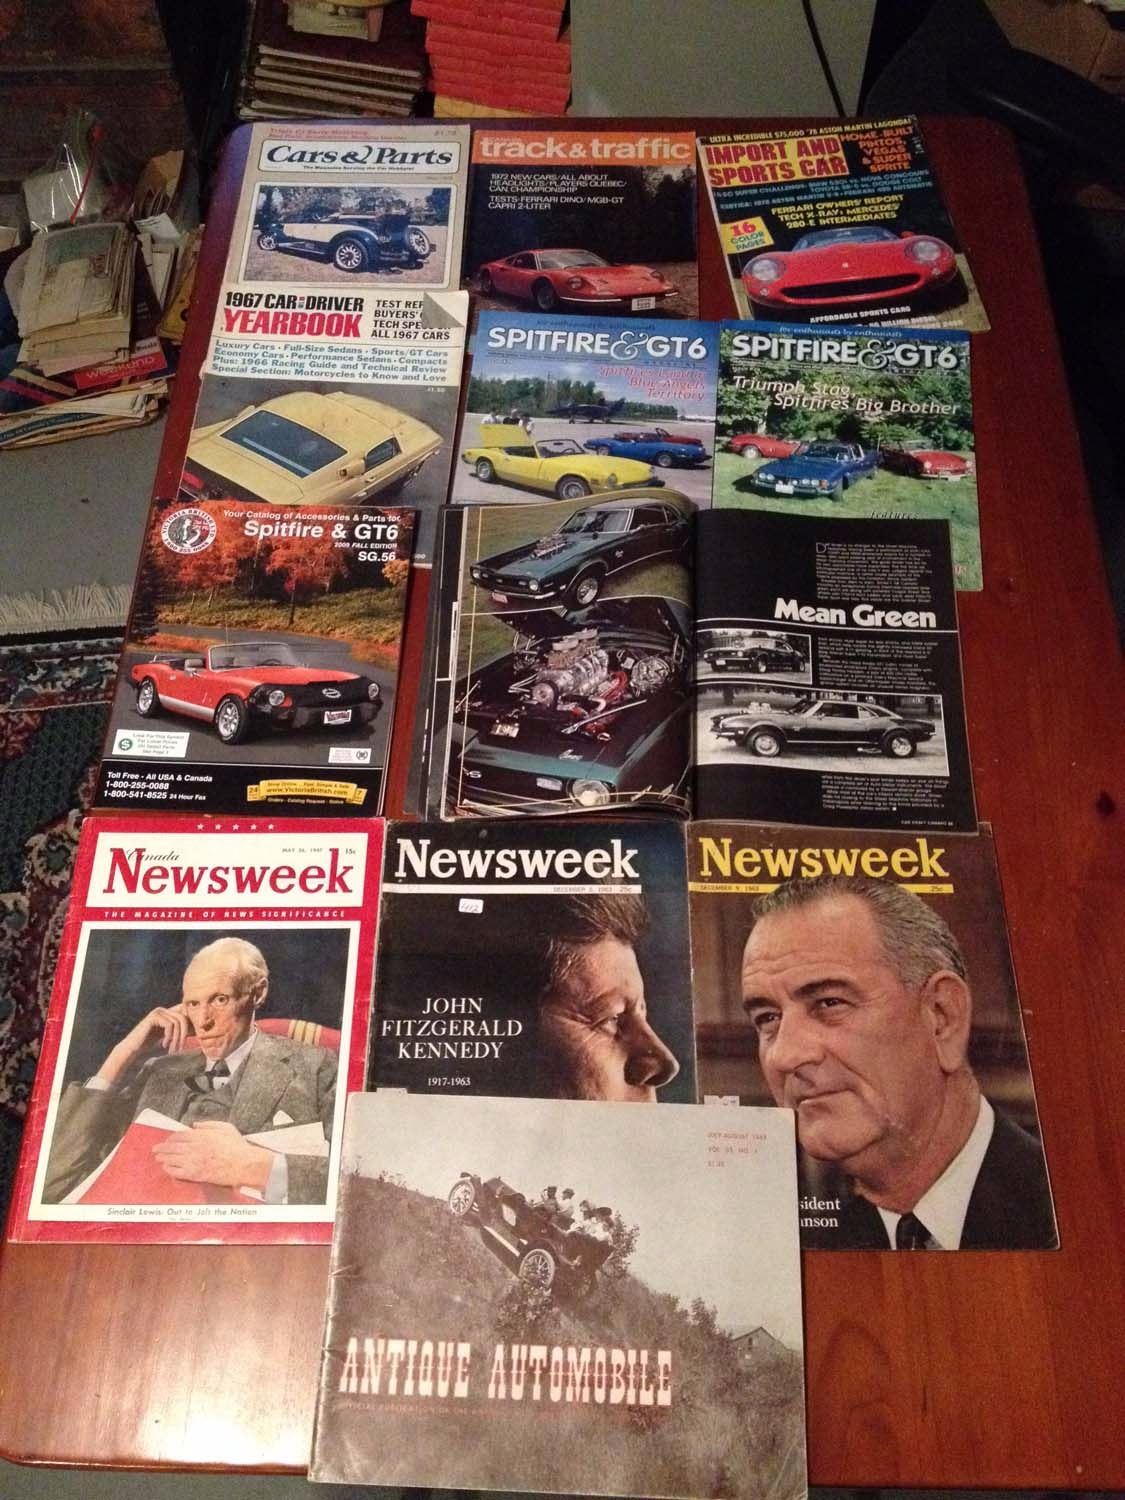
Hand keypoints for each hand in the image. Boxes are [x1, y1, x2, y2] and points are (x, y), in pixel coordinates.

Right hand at [95, 1005, 193, 1086]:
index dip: (191, 1024)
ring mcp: (158, 1011)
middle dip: (184, 1034)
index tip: (192, 1038)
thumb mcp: (169, 1037)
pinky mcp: (154, 1016)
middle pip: (183, 1018)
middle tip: (180, 1049)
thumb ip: (180, 1031)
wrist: (133, 1049)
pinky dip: (169, 1036)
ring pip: (177, 1022)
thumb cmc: (151, 1045)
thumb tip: (199, 1029)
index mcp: (168, 1013)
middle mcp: (164, 1010)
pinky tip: (164, 1045)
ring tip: (172, 1050)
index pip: (185, 1014)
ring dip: (176, 1038)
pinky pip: (169, 1024)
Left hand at [153, 1121, 272, 1191]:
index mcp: (201, 1135)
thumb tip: (195, 1125)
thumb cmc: (236, 1146)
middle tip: (155, 1149)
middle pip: (172, 1146)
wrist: (242, 1164)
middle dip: (162, 1147)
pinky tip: (166, 1168)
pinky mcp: (195, 1174)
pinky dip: (169, 1169)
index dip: (172, 1137)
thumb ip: (208, 1124)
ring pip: (172, 1158)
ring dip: (163, 1157)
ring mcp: (193, 1161)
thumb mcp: (225, 1127)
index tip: (169, 1139)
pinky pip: (177, 1171)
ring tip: (157, 1158)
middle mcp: (194, 1147)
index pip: (180, 1135)